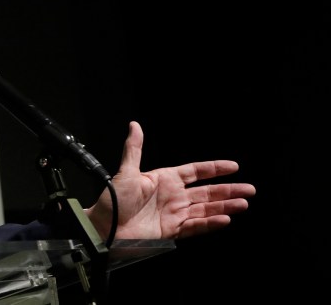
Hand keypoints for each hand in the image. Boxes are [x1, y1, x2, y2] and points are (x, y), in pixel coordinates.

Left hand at [86, 121, 255, 240]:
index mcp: (164, 179)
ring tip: (243, 204)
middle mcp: (173, 196)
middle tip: (250, 189)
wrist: (104, 227)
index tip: (234, 166)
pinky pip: (195, 226)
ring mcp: (174, 214)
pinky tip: (225, 219)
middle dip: (228, 190)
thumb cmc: (112, 200)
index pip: (195, 171)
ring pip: (205, 209)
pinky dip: (210, 223)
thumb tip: (134, 125)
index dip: (214, 169)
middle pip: (206, 192)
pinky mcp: (172, 231)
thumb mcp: (125, 172)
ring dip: (224, 206)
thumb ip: (134, 149)